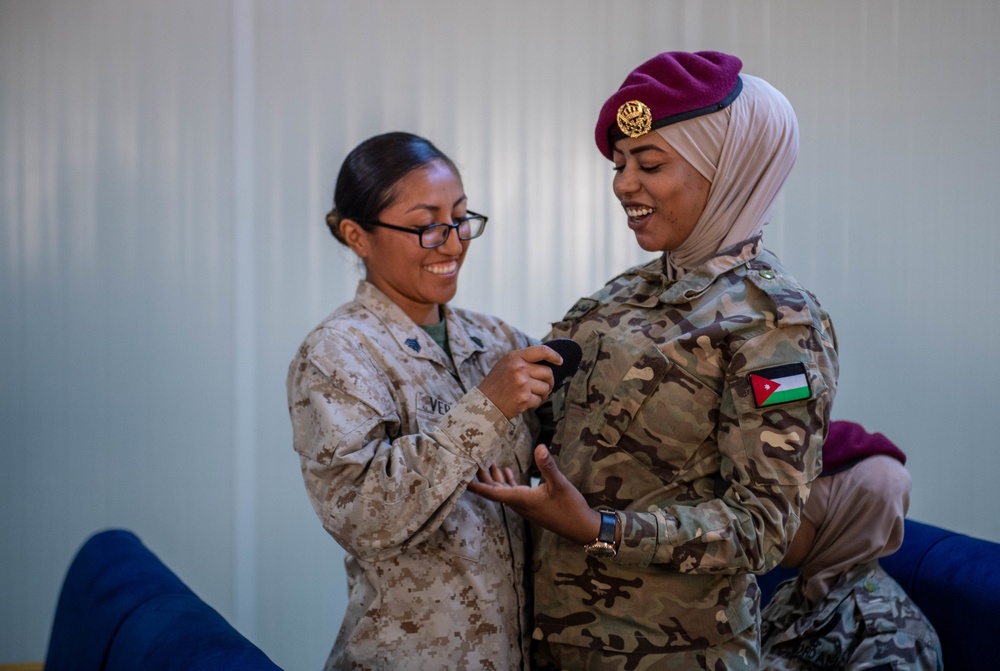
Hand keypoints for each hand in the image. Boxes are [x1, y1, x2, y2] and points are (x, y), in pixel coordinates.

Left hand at [467, 444, 601, 544]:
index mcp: (521, 499)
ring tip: (485, 463)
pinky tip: (506, 472)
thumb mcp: (560, 485)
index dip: (476, 486)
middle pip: (494, 491)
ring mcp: (525, 505)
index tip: (461, 480)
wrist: (581, 528)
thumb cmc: (571, 508)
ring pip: (503, 491)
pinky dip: (507, 482)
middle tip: (469, 462)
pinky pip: (513, 493)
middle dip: (481, 478)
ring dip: (493, 479)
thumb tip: (539, 447)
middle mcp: (519, 504)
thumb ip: (548, 466)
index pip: (492, 493)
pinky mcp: (532, 505)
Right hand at [477, 344, 561, 418]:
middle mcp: (519, 368)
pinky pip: (540, 400)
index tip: (560, 361)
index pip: (541, 351)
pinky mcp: (524, 399)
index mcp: (515, 357)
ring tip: (530, 394)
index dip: (554, 355)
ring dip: (542, 393)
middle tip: (542, 385)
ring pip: (546, 387)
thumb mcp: (506, 364)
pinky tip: (525, 401)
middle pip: (548, 372)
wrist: (484, 403)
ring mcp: (522, 384)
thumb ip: (524, 360)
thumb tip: (548, 361)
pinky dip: (535, 402)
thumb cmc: (496, 383)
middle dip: (548, 381)